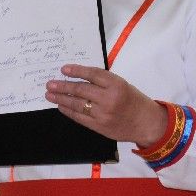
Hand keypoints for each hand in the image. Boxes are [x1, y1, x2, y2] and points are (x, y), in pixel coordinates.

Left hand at [45, 64, 167, 146]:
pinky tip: (61, 106)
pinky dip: (69, 111)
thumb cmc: (135, 101)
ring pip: (77, 104)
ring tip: (50, 95)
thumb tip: (80, 78)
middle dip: (63, 86)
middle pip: (81, 90)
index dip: (77, 71)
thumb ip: (104, 82)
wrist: (146, 123)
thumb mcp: (123, 85)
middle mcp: (109, 99)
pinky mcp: (99, 126)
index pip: (92, 75)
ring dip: (61, 99)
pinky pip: (79, 117)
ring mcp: (102, 114)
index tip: (63, 69)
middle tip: (50, 84)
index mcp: (117, 85)